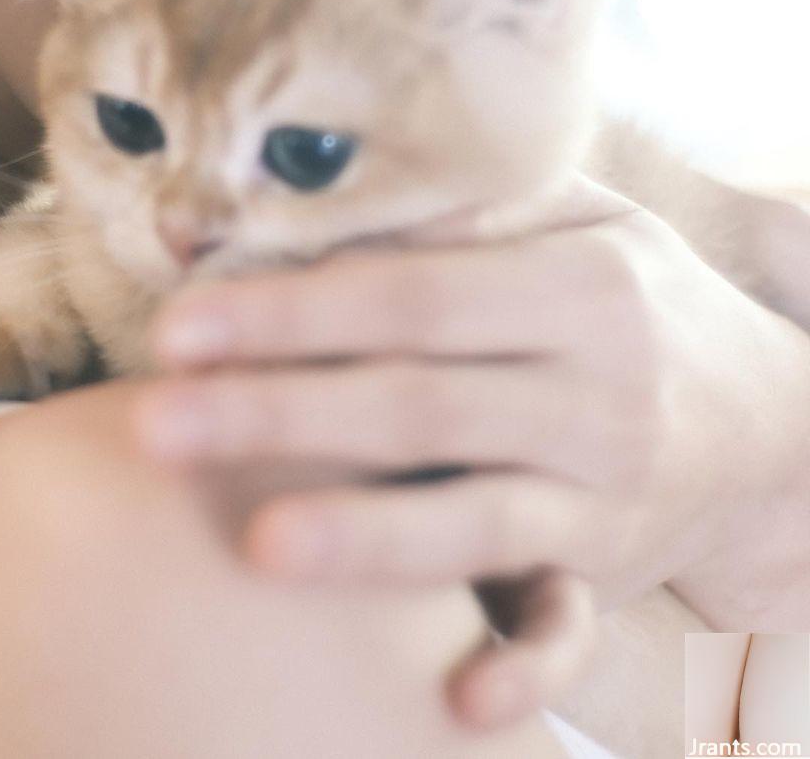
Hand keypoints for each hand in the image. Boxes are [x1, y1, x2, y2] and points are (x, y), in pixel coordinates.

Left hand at [130, 174, 809, 713]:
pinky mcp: (611, 572)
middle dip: (281, 412)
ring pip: (476, 518)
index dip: (295, 310)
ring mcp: (605, 493)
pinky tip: (453, 703)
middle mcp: (593, 392)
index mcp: (577, 287)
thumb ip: (471, 215)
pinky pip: (570, 627)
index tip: (183, 324)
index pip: (410, 295)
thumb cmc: (637, 299)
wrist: (773, 415)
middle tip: (156, 422)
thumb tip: (324, 201)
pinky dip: (521, 666)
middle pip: (418, 403)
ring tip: (256, 543)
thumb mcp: (583, 225)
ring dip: (366, 537)